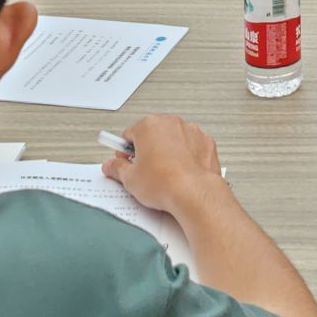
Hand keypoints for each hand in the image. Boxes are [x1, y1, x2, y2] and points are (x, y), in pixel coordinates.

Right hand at [102, 113, 230, 219]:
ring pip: (172, 139)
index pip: (129, 135)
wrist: (194, 193)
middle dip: (146, 150)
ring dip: (167, 151)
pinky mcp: (205, 142)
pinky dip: (186, 156)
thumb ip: (117, 168)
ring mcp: (190, 131)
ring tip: (163, 174)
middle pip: (152, 134)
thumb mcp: (130, 179)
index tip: (124, 162)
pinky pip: (191, 146)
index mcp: (149, 126)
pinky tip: (180, 173)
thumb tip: (112, 166)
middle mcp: (170, 123)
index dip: (124, 151)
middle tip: (143, 171)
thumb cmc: (165, 183)